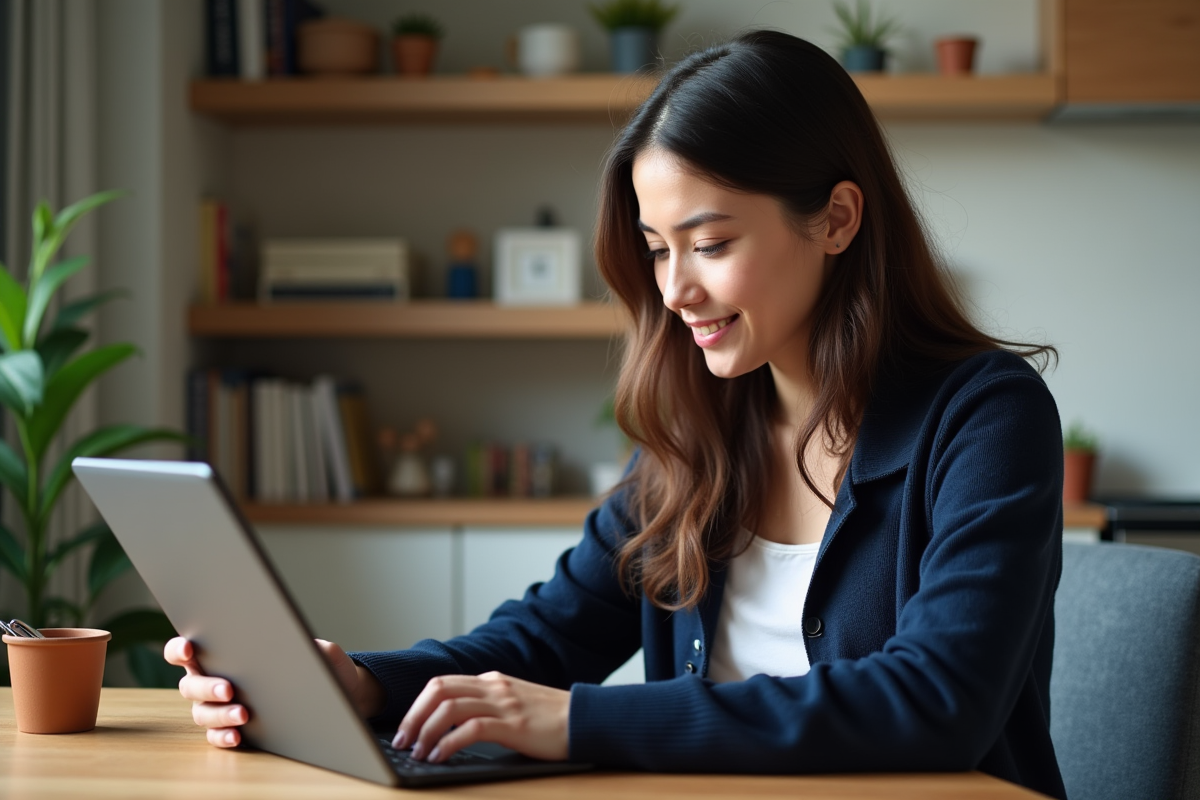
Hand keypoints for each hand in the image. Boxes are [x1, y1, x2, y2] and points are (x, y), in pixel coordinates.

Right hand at [164, 636, 385, 747]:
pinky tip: (238, 735)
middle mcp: (213, 679)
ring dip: (219, 713)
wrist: (339, 694)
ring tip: (244, 714)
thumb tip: (297, 642)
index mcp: (224, 651)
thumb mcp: (321, 649)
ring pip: (202, 712)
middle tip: (229, 688)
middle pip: (190, 684)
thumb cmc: (321, 665)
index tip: (189, 648)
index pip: (187, 649)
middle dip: (206, 686)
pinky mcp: (230, 730)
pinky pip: (216, 737)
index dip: (180, 648)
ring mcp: (218, 707)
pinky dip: (224, 736)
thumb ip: (308, 642)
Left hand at [393, 672, 568, 762]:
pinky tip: (441, 757)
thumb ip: (488, 705)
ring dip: (425, 731)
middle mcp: (494, 686)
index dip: (417, 705)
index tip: (406, 728)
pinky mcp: (513, 725)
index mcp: (491, 680)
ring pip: (449, 708)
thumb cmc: (551, 719)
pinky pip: (471, 730)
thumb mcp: (515, 703)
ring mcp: (503, 703)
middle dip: (413, 716)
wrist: (586, 719)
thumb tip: (452, 726)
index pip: (442, 683)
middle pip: (438, 690)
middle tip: (403, 740)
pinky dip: (448, 744)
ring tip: (418, 752)